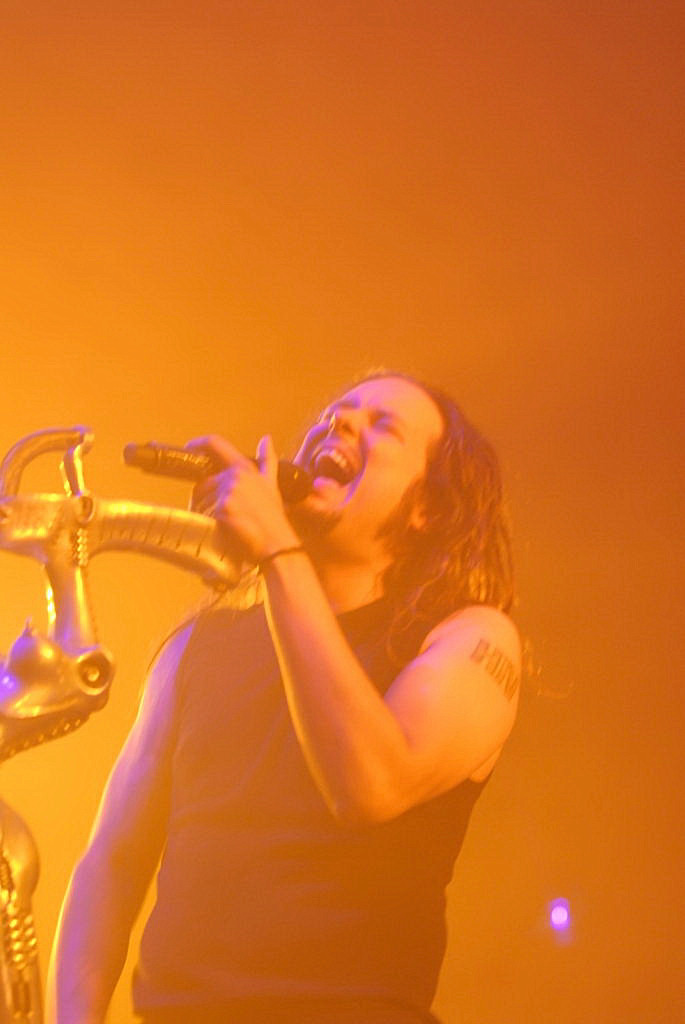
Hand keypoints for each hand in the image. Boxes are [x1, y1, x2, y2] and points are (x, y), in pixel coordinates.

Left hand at [187, 434, 300, 562]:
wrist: (276, 544)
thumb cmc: (274, 518)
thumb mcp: (272, 485)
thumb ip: (267, 461)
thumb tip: (266, 439)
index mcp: (244, 468)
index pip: (216, 445)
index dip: (198, 443)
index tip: (189, 447)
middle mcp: (234, 476)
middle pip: (202, 482)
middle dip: (202, 498)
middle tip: (214, 515)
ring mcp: (228, 491)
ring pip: (200, 500)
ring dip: (204, 512)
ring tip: (222, 526)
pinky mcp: (222, 508)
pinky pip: (203, 514)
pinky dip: (207, 523)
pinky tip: (221, 531)